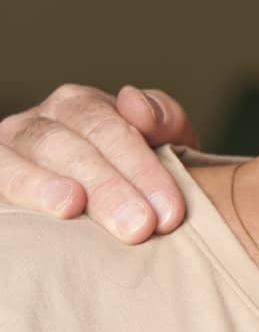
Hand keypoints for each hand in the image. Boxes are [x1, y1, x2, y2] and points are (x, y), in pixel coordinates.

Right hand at [0, 84, 198, 241]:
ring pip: (18, 162)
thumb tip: (137, 105)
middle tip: (140, 226)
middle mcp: (40, 123)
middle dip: (107, 187)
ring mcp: (7, 151)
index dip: (142, 169)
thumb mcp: (164, 143)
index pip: (110, 129)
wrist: (108, 206)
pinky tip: (30, 213)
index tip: (169, 212)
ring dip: (45, 185)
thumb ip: (163, 119)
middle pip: (69, 147)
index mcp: (83, 107)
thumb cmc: (137, 176)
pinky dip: (12, 190)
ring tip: (71, 206)